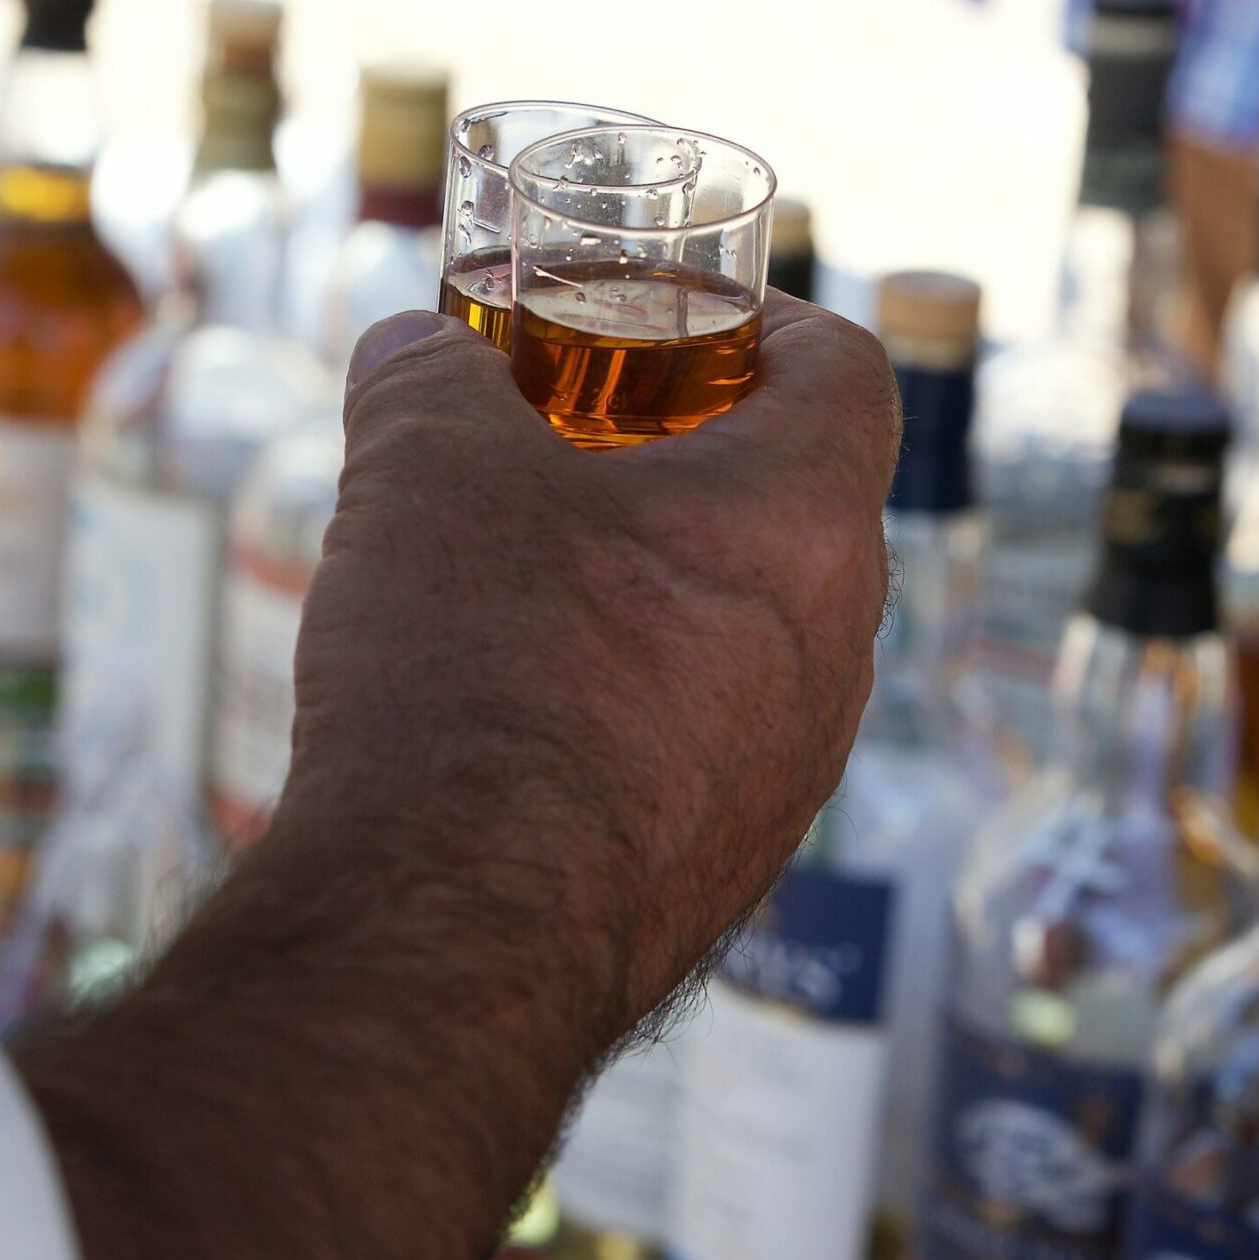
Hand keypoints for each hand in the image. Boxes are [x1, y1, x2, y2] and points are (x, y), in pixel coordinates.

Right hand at [0, 295, 896, 1259]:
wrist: (452, 937)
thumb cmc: (469, 667)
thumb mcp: (421, 464)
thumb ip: (428, 375)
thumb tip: (417, 349)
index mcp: (802, 523)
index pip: (841, 372)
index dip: (765, 323)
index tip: (682, 323)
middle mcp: (834, 652)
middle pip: (794, 508)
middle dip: (682, 461)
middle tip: (571, 449)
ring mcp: (793, 776)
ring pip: (749, 637)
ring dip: (657, 591)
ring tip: (524, 585)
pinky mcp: (731, 872)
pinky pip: (704, 747)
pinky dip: (631, 704)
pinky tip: (514, 718)